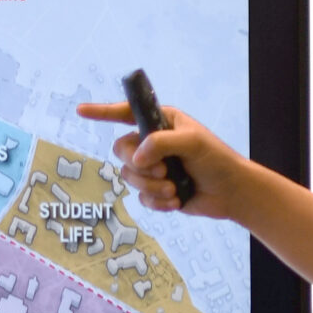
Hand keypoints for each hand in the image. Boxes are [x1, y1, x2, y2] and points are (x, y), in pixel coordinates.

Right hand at [75, 101, 249, 221]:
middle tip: (164, 171)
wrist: (232, 192)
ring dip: (150, 186)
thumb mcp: (193, 142)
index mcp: (160, 122)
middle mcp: (152, 143)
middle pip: (121, 149)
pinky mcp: (157, 191)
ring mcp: (153, 168)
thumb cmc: (217, 160)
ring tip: (173, 188)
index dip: (102, 112)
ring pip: (128, 176)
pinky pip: (141, 198)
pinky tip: (175, 201)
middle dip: (140, 165)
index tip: (80, 111)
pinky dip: (157, 202)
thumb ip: (162, 143)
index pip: (125, 113)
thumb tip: (137, 157)